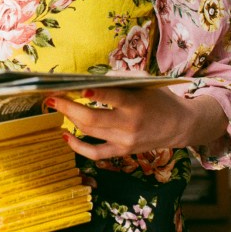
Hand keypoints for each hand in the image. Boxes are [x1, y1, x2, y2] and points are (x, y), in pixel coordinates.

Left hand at [48, 87, 227, 160]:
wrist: (179, 125)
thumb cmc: (158, 97)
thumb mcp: (144, 81)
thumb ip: (119, 78)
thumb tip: (90, 80)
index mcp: (136, 104)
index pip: (113, 98)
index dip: (96, 94)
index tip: (79, 89)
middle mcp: (129, 124)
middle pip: (91, 119)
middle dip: (67, 107)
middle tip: (51, 97)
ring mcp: (124, 141)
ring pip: (89, 132)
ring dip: (69, 119)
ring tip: (57, 106)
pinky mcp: (122, 151)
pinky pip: (95, 153)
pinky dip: (77, 146)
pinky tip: (64, 136)